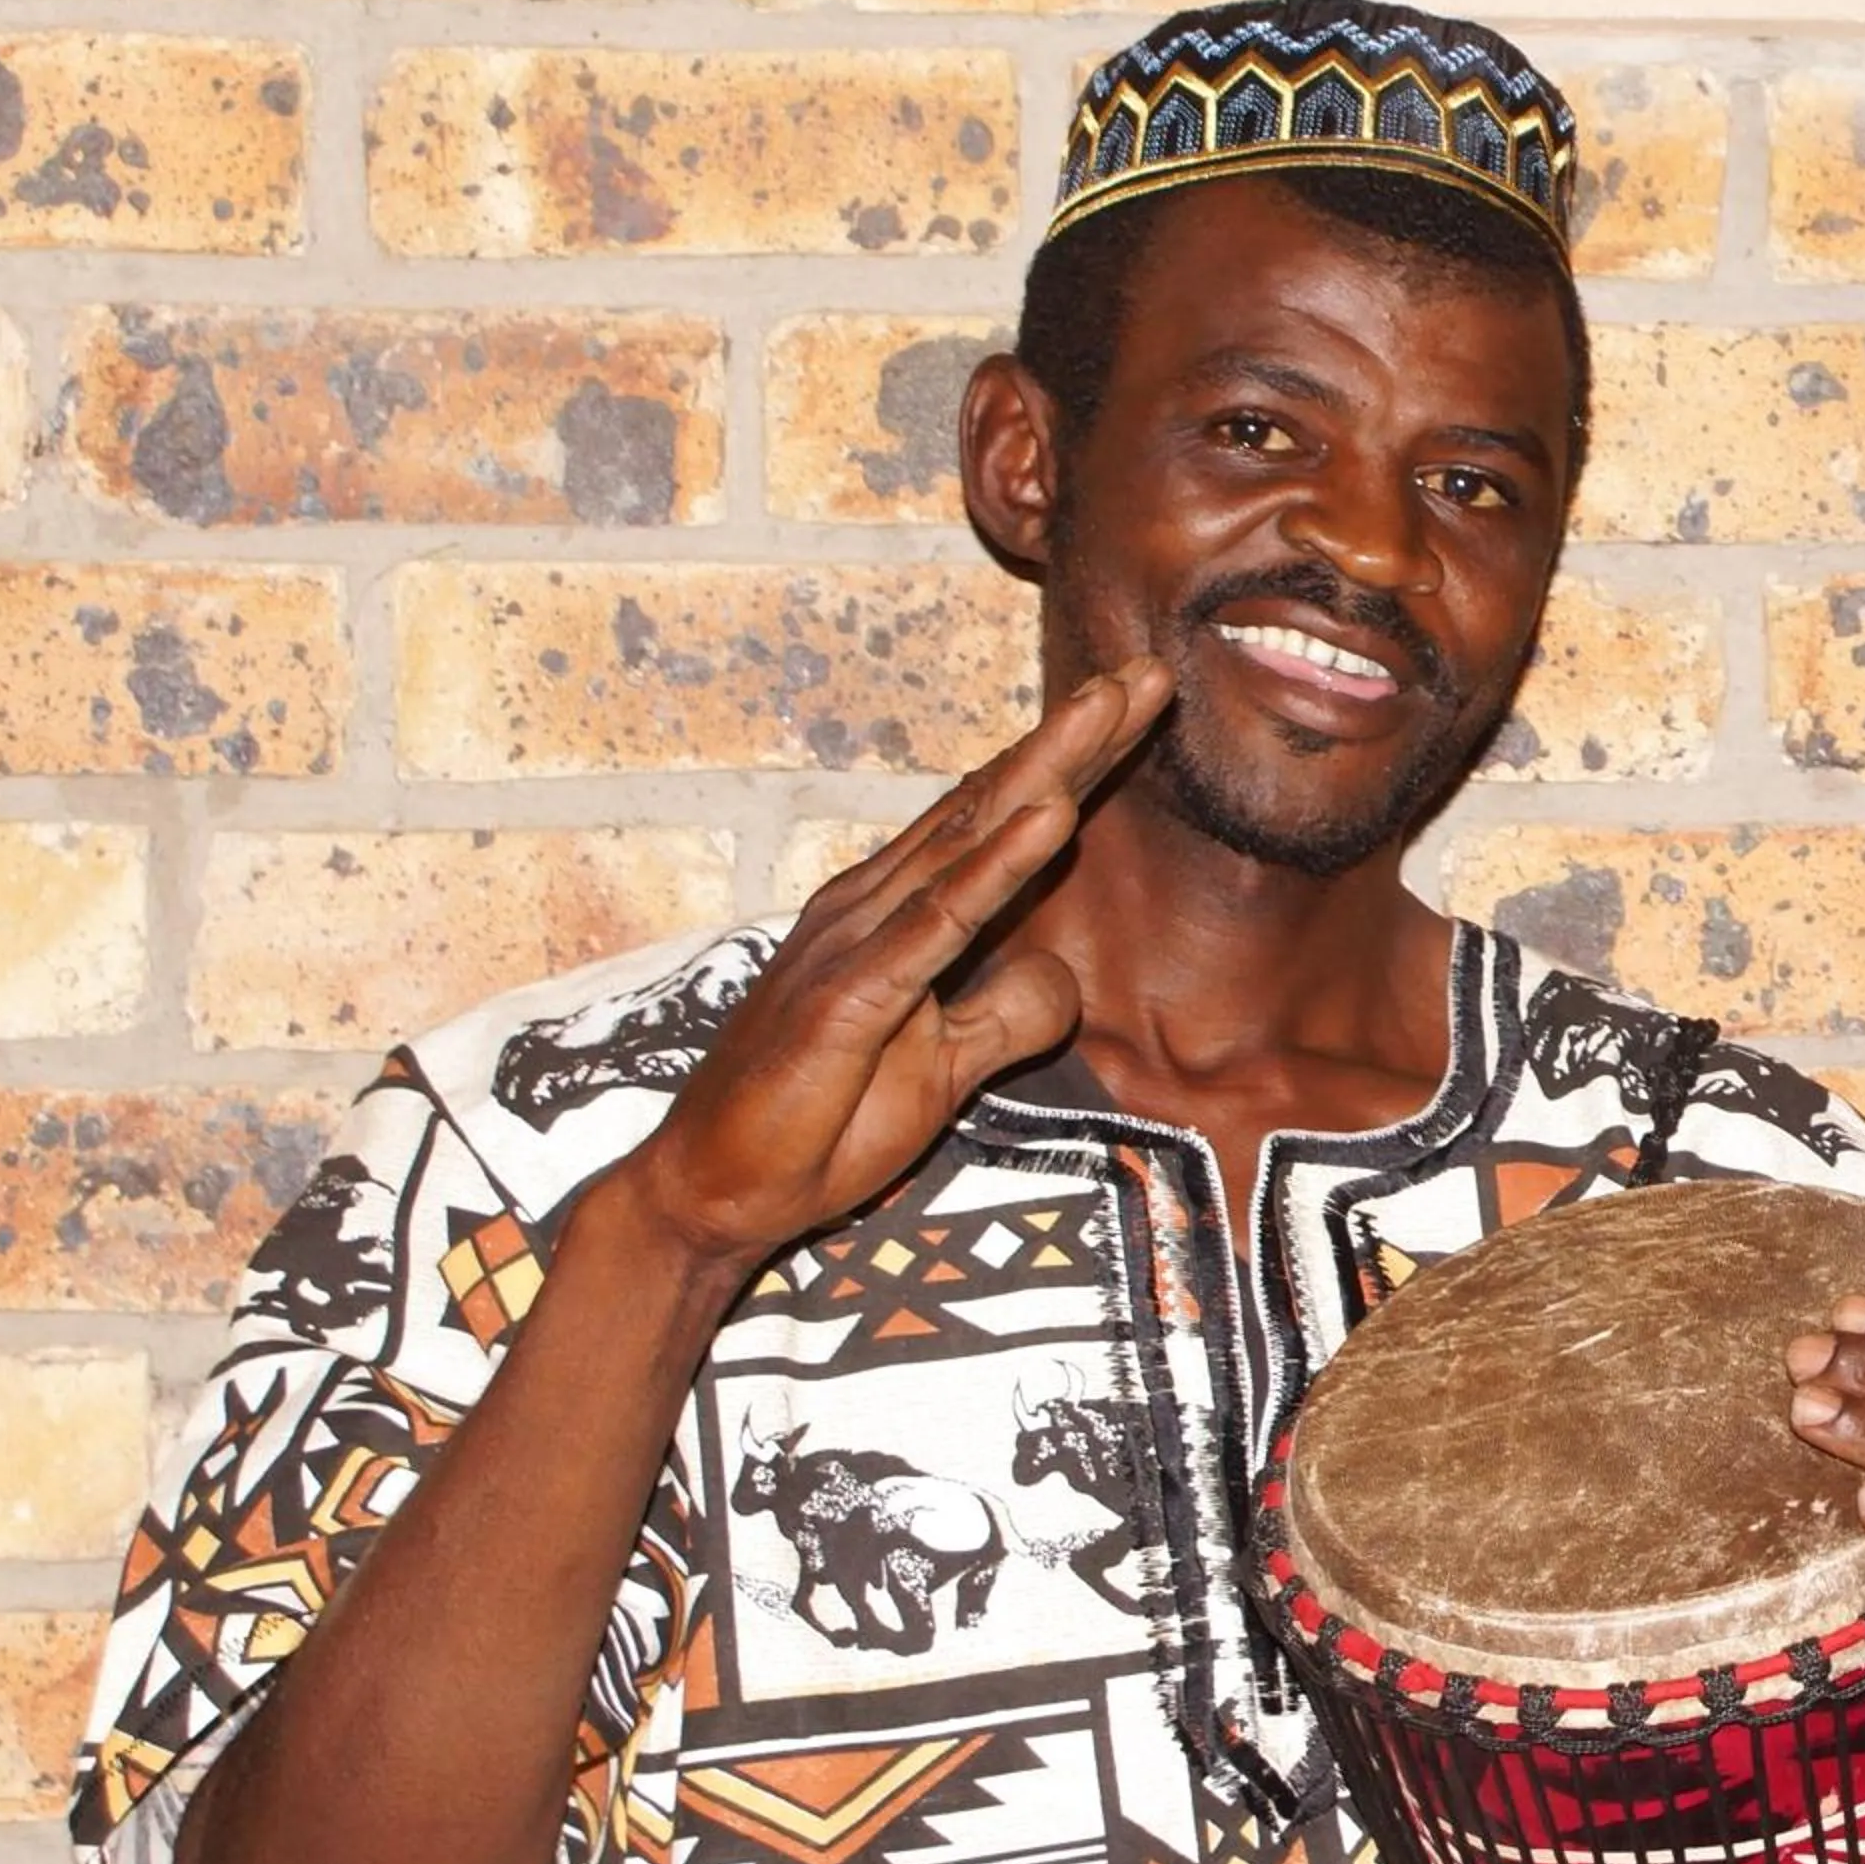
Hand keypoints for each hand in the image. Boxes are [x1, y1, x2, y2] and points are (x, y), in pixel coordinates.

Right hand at [619, 658, 1173, 1270]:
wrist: (716, 1191)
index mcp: (900, 915)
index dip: (1074, 766)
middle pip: (992, 805)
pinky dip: (997, 867)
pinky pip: (939, 923)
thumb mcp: (943, 1073)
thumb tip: (1064, 980)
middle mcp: (877, 905)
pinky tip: (1050, 818)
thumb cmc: (817, 1125)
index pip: (998, 823)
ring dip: (1046, 770)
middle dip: (1074, 738)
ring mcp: (860, 943)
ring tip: (1110, 707)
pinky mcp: (852, 996)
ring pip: (969, 839)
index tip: (1142, 709)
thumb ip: (1004, 1017)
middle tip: (1148, 672)